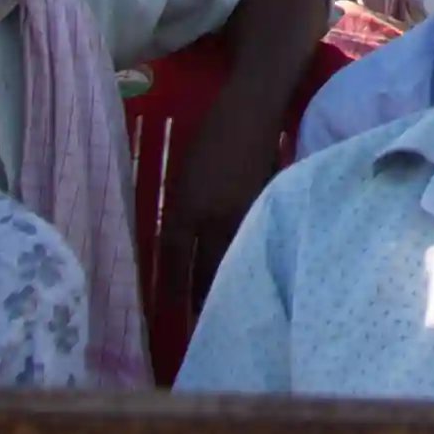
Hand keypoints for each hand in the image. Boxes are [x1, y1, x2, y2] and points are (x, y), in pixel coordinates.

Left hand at [162, 125, 283, 300]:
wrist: (251, 111)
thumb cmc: (209, 138)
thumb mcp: (183, 176)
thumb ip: (179, 213)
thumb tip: (177, 250)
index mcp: (187, 207)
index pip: (173, 259)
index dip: (170, 289)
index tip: (167, 312)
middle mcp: (213, 218)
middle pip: (206, 271)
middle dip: (202, 298)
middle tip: (199, 323)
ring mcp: (244, 216)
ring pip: (232, 262)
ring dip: (226, 283)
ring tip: (224, 306)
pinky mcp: (266, 211)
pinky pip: (252, 245)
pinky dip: (247, 260)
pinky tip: (246, 272)